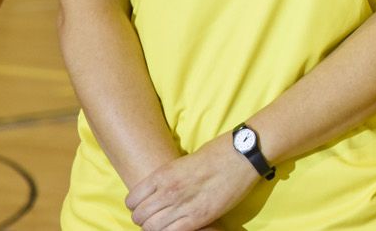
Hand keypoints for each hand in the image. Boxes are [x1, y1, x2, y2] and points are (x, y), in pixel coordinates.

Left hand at [125, 133, 257, 230]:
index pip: (132, 200)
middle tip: (155, 216)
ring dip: (155, 227)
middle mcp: (168, 191)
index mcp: (163, 174)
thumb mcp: (184, 161)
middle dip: (144, 218)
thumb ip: (168, 178)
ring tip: (166, 223)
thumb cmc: (217, 152)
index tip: (145, 205)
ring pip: (151, 228)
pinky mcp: (199, 217)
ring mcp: (183, 205)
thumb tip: (159, 192)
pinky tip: (177, 226)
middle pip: (140, 216)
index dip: (136, 205)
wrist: (243, 154)